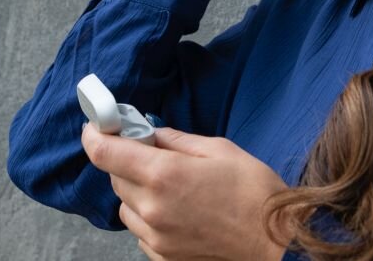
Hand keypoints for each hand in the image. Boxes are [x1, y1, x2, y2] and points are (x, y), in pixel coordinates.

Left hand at [81, 123, 291, 260]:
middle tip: (151, 150)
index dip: (95, 134)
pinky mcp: (162, 256)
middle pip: (114, 177)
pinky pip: (140, 229)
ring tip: (170, 183)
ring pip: (124, 205)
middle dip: (126, 160)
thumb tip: (148, 132)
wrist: (277, 241)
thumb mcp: (218, 149)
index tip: (98, 125)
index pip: (105, 153)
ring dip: (136, 189)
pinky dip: (148, 215)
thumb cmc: (254, 191)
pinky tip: (177, 208)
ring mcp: (155, 237)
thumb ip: (176, 140)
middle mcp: (152, 208)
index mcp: (163, 174)